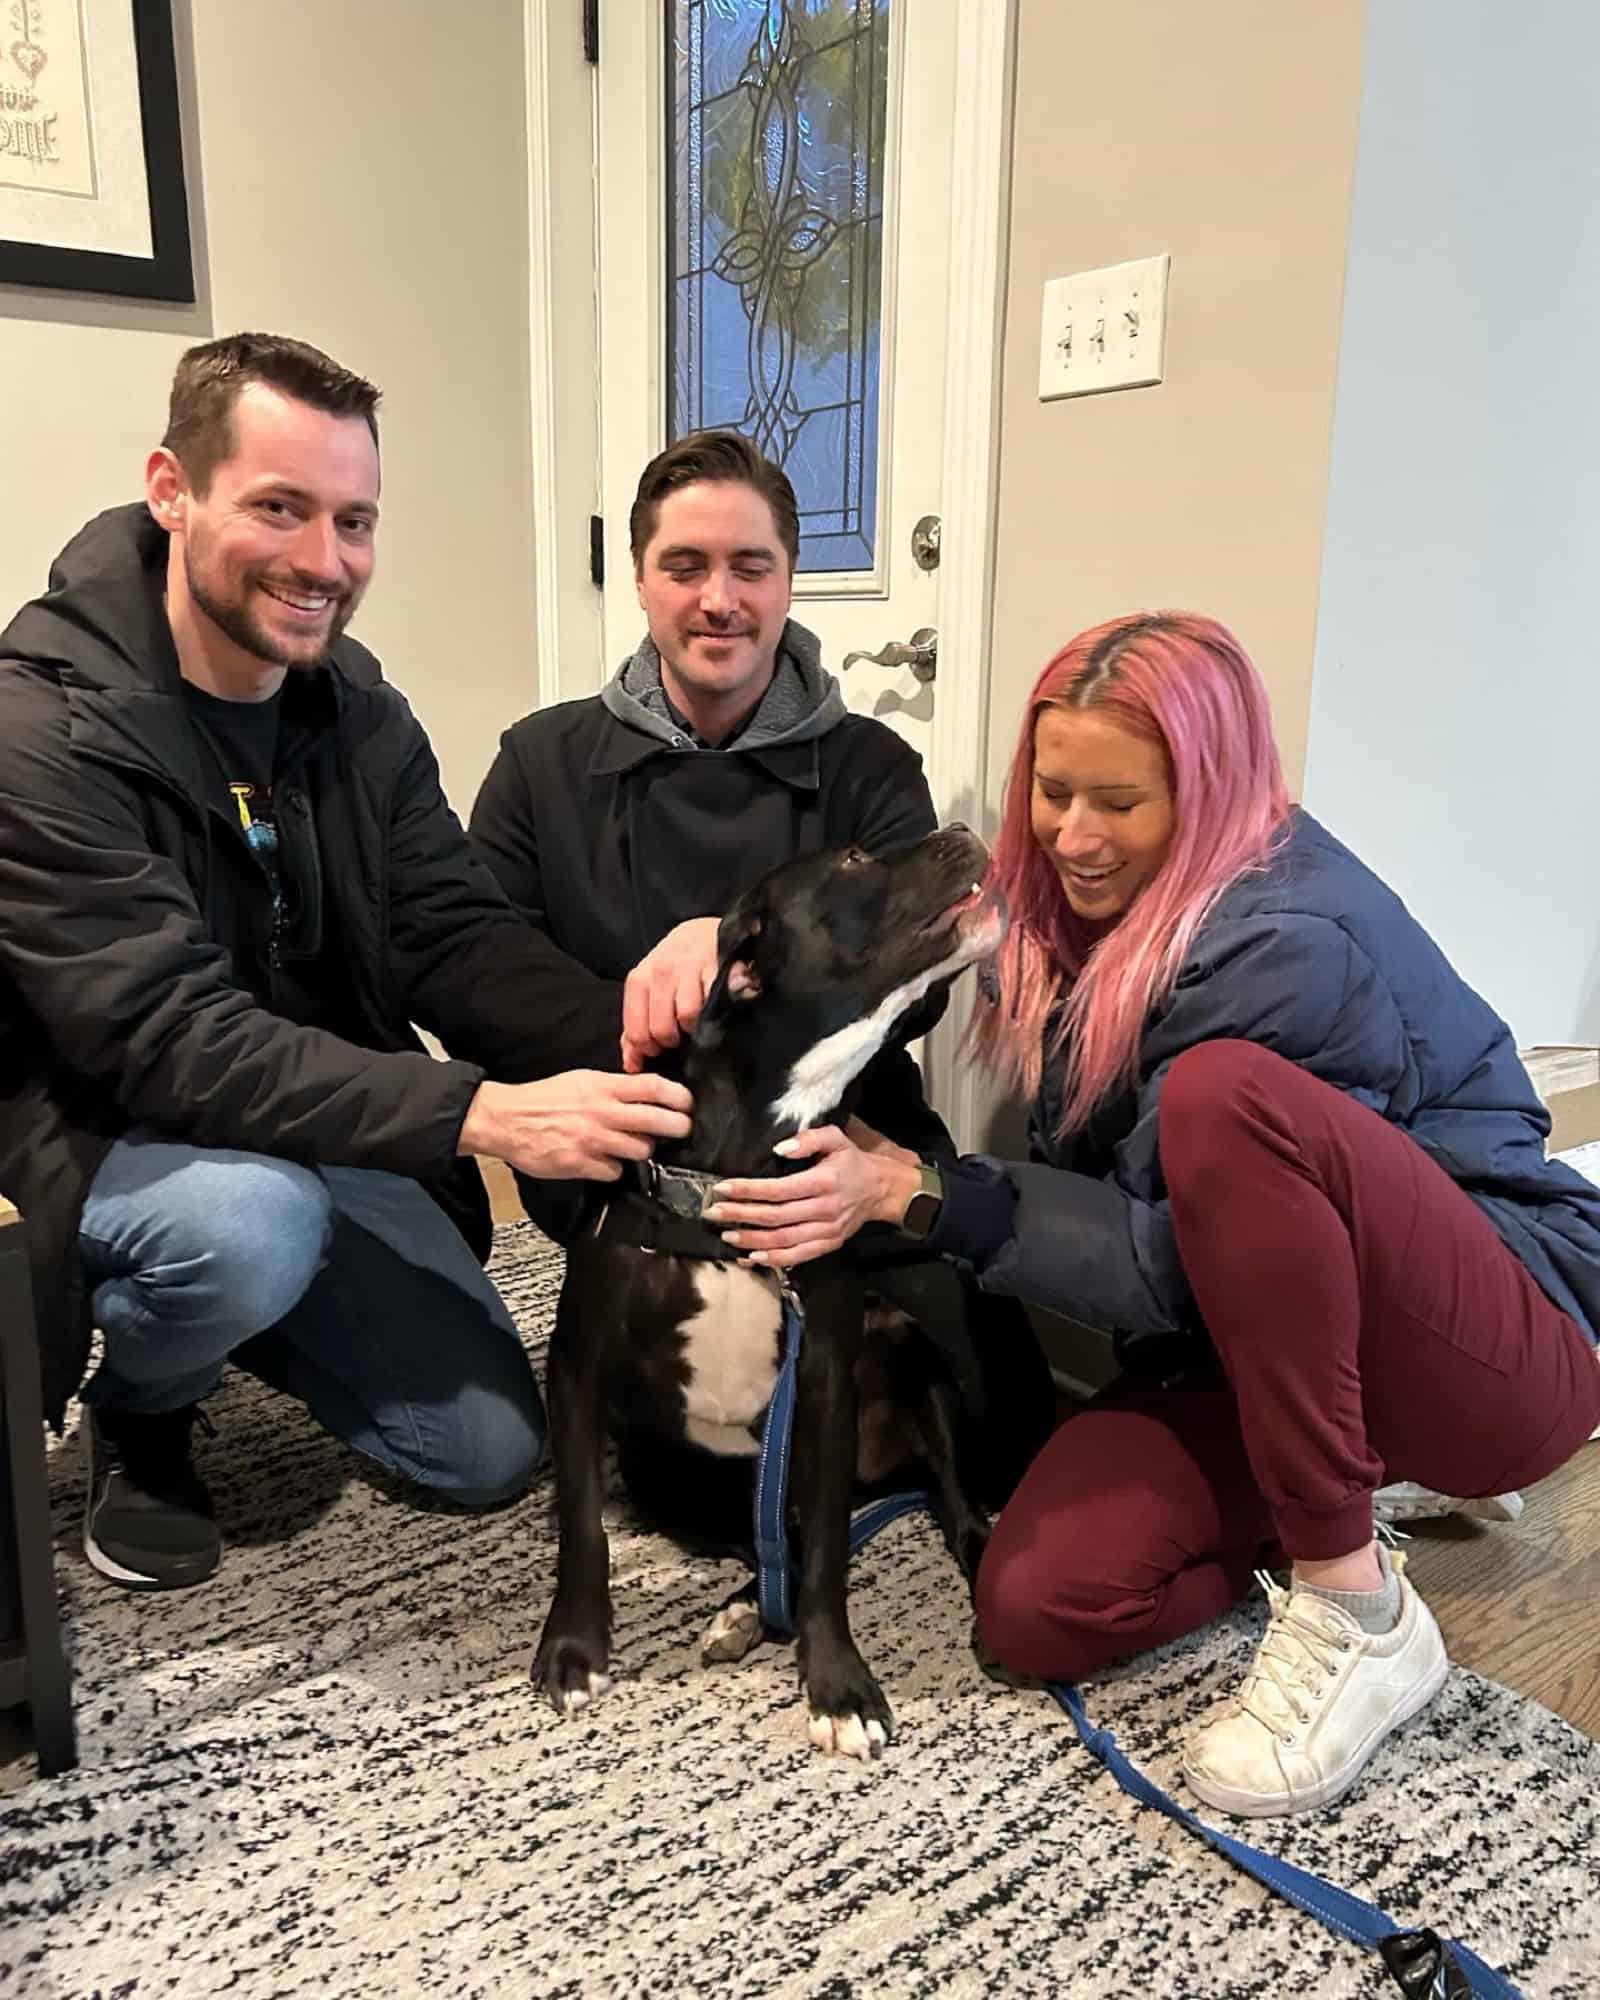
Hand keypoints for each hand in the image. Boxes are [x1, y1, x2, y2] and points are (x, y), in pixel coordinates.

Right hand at [459, 1071, 692, 1180]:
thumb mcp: (582, 1080)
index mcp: (602, 1086)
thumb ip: (615, 1087)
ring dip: (644, 1149)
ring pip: (641, 1149)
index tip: (688, 1104)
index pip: (653, 1087)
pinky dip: (615, 1168)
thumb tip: (648, 1093)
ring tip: (633, 1145)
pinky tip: (605, 1161)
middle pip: (657, 1120)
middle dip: (679, 1127)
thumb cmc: (545, 1098)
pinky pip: (615, 1171)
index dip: (679, 1096)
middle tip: (682, 1129)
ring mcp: (592, 1139)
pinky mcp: (580, 1163)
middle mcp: (601, 1111)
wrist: (506, 1119)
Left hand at [621, 917, 722, 1072]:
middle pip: (661, 1029)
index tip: (661, 1046)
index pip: (637, 1032)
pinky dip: (714, 1013)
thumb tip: (632, 1064)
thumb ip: (636, 1028)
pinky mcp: (715, 968)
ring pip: (687, 1017)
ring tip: (697, 1022)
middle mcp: (660, 972)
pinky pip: (713, 1004)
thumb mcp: (648, 991)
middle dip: (673, 1040)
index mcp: (639, 980)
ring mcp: (688, 968)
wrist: (703, 935)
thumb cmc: (674, 970)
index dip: (650, 1048)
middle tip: (681, 1034)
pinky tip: (713, 1009)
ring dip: (695, 1028)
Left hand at [704, 1120, 922, 1268]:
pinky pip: (797, 1257)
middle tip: (714, 1213)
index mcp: (824, 1182)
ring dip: (752, 1241)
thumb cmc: (852, 1162)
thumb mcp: (836, 1138)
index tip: (723, 1188)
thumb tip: (780, 1149)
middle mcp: (825, 1209)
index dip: (748, 1190)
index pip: (778, 1189)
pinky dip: (772, 1260)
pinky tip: (750, 1257)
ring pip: (783, 1241)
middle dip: (741, 1216)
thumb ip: (809, 1139)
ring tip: (727, 1236)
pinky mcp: (828, 1245)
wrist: (881, 1190)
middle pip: (776, 1217)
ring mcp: (827, 1231)